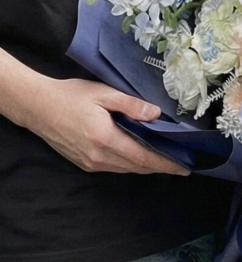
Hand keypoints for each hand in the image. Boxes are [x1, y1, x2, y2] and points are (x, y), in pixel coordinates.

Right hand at [0, 51, 188, 174]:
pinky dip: (129, 164)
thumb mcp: (102, 93)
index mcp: (106, 138)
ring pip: (126, 169)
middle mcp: (99, 157)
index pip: (144, 157)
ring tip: (164, 161)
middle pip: (138, 167)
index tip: (184, 168)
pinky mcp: (85, 164)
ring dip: (145, 166)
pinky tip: (138, 156)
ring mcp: (91, 163)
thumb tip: (155, 115)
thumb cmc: (69, 96)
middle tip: (180, 164)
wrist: (38, 108)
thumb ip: (130, 104)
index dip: (166, 164)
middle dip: (160, 167)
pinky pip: (114, 167)